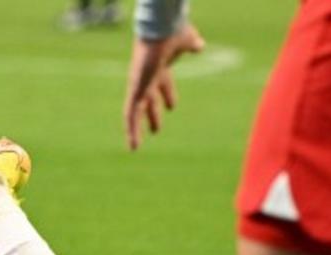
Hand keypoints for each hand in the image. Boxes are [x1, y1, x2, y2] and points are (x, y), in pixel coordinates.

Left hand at [123, 23, 205, 149]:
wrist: (162, 30)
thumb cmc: (174, 32)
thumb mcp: (187, 40)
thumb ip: (192, 44)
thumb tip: (200, 44)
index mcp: (160, 66)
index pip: (163, 84)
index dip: (168, 96)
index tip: (172, 107)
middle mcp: (147, 77)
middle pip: (149, 100)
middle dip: (153, 114)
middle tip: (156, 129)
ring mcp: (139, 84)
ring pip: (136, 111)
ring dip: (138, 128)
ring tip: (136, 146)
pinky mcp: (135, 90)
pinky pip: (130, 115)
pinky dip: (131, 131)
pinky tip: (133, 147)